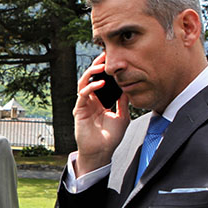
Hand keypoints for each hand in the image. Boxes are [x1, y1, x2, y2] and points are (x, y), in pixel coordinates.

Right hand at [74, 52, 129, 174]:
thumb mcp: (123, 116)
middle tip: (105, 55)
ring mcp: (84, 105)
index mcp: (100, 101)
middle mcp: (91, 101)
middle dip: (97, 65)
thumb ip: (124, 102)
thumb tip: (128, 87)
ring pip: (84, 82)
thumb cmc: (111, 137)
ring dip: (91, 72)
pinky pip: (83, 94)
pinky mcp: (79, 110)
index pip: (101, 81)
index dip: (105, 70)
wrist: (102, 152)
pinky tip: (100, 83)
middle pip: (91, 77)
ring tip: (101, 65)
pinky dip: (91, 87)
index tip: (114, 60)